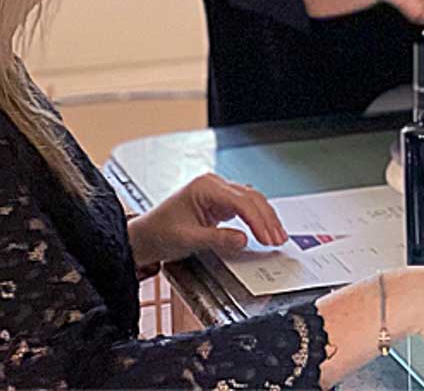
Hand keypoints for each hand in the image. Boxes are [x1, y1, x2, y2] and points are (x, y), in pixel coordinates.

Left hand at [127, 173, 287, 269]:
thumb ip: (217, 239)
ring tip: (278, 235)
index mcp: (205, 187)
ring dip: (265, 217)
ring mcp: (217, 192)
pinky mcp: (219, 202)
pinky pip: (245, 206)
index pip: (240, 201)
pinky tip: (266, 228)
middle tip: (278, 239)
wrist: (144, 236)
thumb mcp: (187, 239)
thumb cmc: (159, 233)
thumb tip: (243, 240)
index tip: (268, 238)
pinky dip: (257, 218)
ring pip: (251, 200)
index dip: (257, 221)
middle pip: (250, 198)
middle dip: (267, 219)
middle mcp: (214, 184)